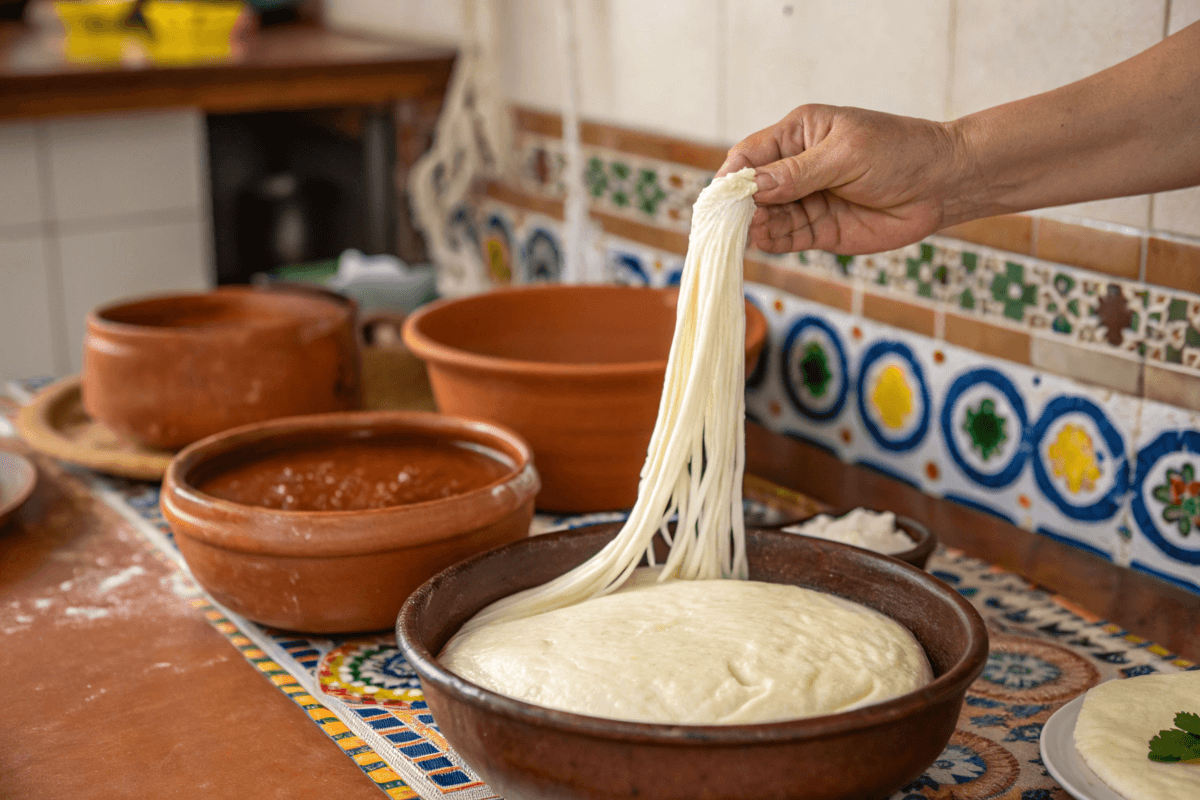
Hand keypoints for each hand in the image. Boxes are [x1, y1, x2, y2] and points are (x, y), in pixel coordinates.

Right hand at [718, 105, 966, 255]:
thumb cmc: (900, 153)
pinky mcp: (819, 230)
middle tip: (730, 221)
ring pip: (765, 216)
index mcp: (799, 134)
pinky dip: (771, 241)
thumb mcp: (846, 155)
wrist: (943, 185)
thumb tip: (752, 186)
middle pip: (751, 189)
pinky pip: (785, 237)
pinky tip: (762, 241)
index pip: (751, 154)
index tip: (721, 196)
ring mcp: (807, 200)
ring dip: (754, 225)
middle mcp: (796, 167)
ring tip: (749, 231)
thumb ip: (797, 173)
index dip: (732, 175)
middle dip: (739, 205)